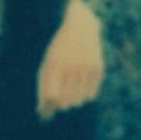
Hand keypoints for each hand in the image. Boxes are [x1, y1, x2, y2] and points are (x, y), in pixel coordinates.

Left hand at [36, 0, 104, 119]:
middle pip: (65, 101)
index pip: (52, 96)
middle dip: (60, 104)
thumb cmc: (56, 49)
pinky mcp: (97, 68)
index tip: (48, 102)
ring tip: (68, 90)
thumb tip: (44, 115)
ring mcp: (85, 67)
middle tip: (58, 98)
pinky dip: (84, 95)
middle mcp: (70, 65)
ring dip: (71, 101)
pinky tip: (79, 87)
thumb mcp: (45, 64)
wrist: (78, 24)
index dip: (49, 103)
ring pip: (78, 100)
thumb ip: (43, 90)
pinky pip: (90, 94)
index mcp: (53, 63)